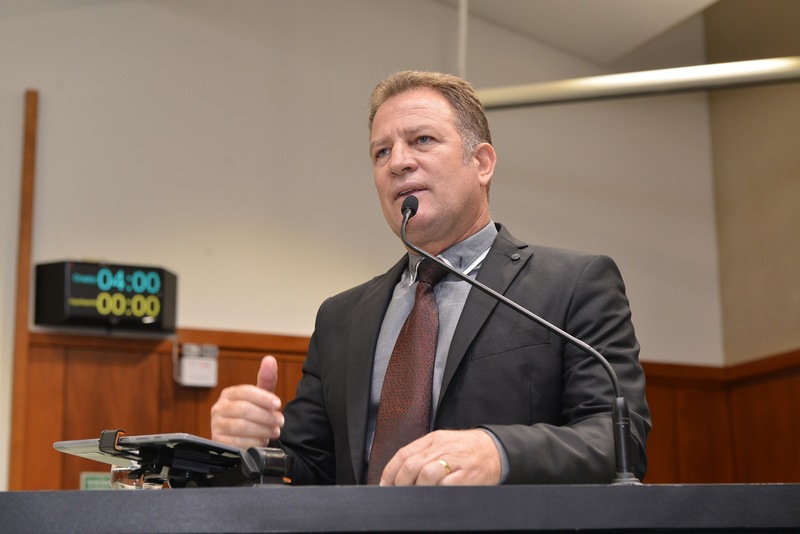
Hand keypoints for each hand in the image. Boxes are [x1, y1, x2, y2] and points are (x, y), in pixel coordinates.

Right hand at [210, 355, 284, 448]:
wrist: (242, 436)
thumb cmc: (253, 412)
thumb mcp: (261, 396)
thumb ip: (266, 379)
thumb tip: (270, 359)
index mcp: (229, 394)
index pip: (245, 391)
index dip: (263, 398)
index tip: (278, 404)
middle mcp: (219, 408)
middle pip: (243, 409)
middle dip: (265, 416)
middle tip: (280, 421)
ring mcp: (216, 425)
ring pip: (240, 426)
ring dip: (262, 429)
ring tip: (275, 431)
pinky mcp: (218, 441)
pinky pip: (236, 442)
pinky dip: (253, 442)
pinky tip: (263, 440)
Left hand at [379, 429, 501, 485]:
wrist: (495, 450)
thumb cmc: (465, 450)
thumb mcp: (443, 444)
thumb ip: (422, 454)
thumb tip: (397, 474)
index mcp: (433, 440)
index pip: (403, 454)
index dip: (390, 472)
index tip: (385, 485)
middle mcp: (442, 447)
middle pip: (412, 465)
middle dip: (401, 483)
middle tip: (400, 493)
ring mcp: (454, 460)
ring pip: (426, 474)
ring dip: (418, 488)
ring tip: (418, 495)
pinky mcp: (467, 475)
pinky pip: (446, 485)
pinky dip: (436, 492)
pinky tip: (434, 496)